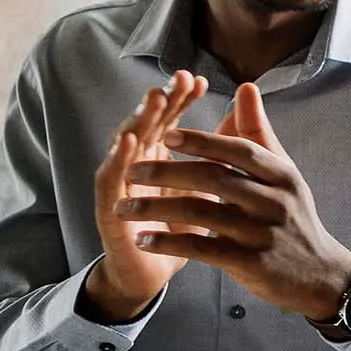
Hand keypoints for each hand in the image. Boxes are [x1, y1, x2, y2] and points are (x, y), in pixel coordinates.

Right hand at [81, 70, 207, 323]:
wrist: (153, 272)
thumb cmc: (177, 227)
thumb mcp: (204, 189)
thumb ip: (217, 153)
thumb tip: (241, 118)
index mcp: (160, 159)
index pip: (169, 122)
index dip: (181, 100)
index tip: (199, 79)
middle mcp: (137, 166)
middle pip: (148, 125)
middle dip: (161, 101)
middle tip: (177, 78)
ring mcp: (121, 185)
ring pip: (126, 146)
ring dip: (138, 119)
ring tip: (153, 98)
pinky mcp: (109, 209)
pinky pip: (111, 181)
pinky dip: (116, 159)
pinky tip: (126, 142)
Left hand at [123, 83, 350, 319]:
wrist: (319, 274)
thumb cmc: (292, 217)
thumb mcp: (283, 173)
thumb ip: (259, 133)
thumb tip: (246, 88)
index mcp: (282, 174)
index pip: (240, 150)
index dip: (203, 141)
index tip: (167, 133)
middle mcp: (274, 201)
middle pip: (216, 179)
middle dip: (169, 172)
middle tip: (131, 170)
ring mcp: (262, 233)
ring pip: (203, 213)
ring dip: (157, 209)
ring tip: (123, 207)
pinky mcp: (250, 263)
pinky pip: (202, 248)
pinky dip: (169, 242)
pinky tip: (143, 240)